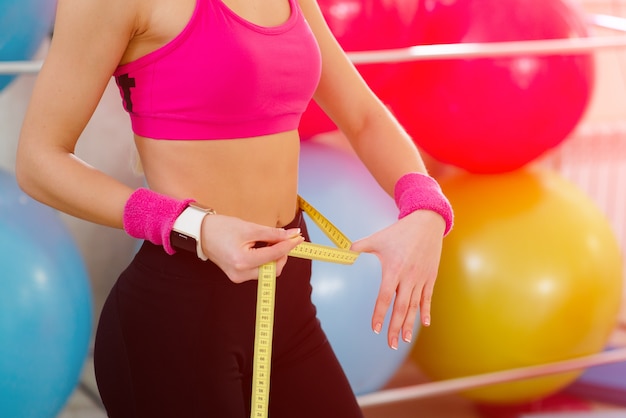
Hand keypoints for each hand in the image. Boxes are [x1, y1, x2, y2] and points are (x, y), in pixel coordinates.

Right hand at [199, 214, 303, 282]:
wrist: (200, 233)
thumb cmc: (221, 228)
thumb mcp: (249, 228)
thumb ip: (272, 234)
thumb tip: (290, 235)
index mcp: (243, 261)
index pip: (274, 256)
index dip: (288, 246)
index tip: (298, 237)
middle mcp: (241, 273)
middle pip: (273, 269)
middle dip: (281, 255)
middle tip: (284, 239)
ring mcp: (238, 277)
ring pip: (267, 271)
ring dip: (273, 258)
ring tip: (270, 242)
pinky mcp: (237, 276)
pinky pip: (258, 271)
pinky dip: (264, 260)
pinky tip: (262, 248)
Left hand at [350, 210, 444, 349]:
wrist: (427, 223)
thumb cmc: (400, 231)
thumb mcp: (378, 238)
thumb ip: (360, 246)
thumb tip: (344, 249)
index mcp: (393, 270)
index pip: (385, 297)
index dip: (380, 314)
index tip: (375, 329)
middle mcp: (408, 277)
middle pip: (401, 307)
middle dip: (395, 327)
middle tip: (390, 343)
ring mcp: (421, 278)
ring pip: (414, 306)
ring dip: (409, 324)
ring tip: (404, 340)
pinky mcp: (431, 277)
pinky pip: (427, 297)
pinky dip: (425, 311)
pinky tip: (423, 323)